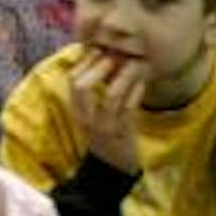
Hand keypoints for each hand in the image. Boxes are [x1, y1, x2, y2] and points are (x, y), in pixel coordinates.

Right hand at [68, 46, 145, 173]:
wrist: (111, 167)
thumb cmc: (102, 134)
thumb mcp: (90, 114)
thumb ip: (91, 92)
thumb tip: (100, 59)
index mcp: (76, 109)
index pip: (72, 80)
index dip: (85, 62)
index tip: (99, 48)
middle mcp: (86, 117)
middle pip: (83, 86)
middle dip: (100, 67)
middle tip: (116, 54)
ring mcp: (104, 125)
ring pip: (110, 95)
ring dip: (124, 76)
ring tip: (135, 63)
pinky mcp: (123, 132)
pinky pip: (129, 108)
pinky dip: (136, 91)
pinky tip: (142, 81)